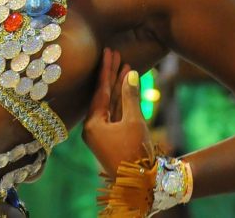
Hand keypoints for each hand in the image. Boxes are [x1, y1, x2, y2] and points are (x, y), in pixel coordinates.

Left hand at [83, 48, 151, 175]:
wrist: (142, 183)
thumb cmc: (136, 153)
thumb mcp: (134, 122)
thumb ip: (131, 96)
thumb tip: (130, 73)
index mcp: (92, 125)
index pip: (99, 91)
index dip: (106, 70)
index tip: (109, 51)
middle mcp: (93, 128)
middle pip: (102, 95)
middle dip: (110, 75)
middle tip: (115, 53)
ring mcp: (102, 133)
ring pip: (110, 103)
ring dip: (118, 85)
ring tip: (125, 65)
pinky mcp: (112, 137)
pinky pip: (116, 113)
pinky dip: (122, 100)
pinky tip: (128, 85)